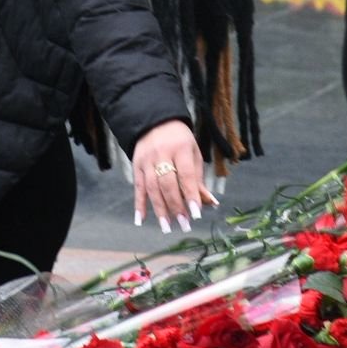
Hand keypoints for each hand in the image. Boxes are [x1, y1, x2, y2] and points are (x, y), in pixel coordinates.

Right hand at [131, 119, 216, 233]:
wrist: (155, 121)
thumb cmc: (180, 140)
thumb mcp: (193, 153)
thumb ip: (198, 179)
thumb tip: (210, 203)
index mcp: (180, 148)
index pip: (186, 175)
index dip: (191, 195)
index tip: (197, 214)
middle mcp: (162, 154)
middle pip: (168, 183)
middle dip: (176, 206)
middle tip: (184, 224)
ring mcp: (147, 160)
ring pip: (152, 188)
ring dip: (159, 209)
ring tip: (167, 227)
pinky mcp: (136, 166)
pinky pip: (137, 187)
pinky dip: (138, 204)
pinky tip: (140, 220)